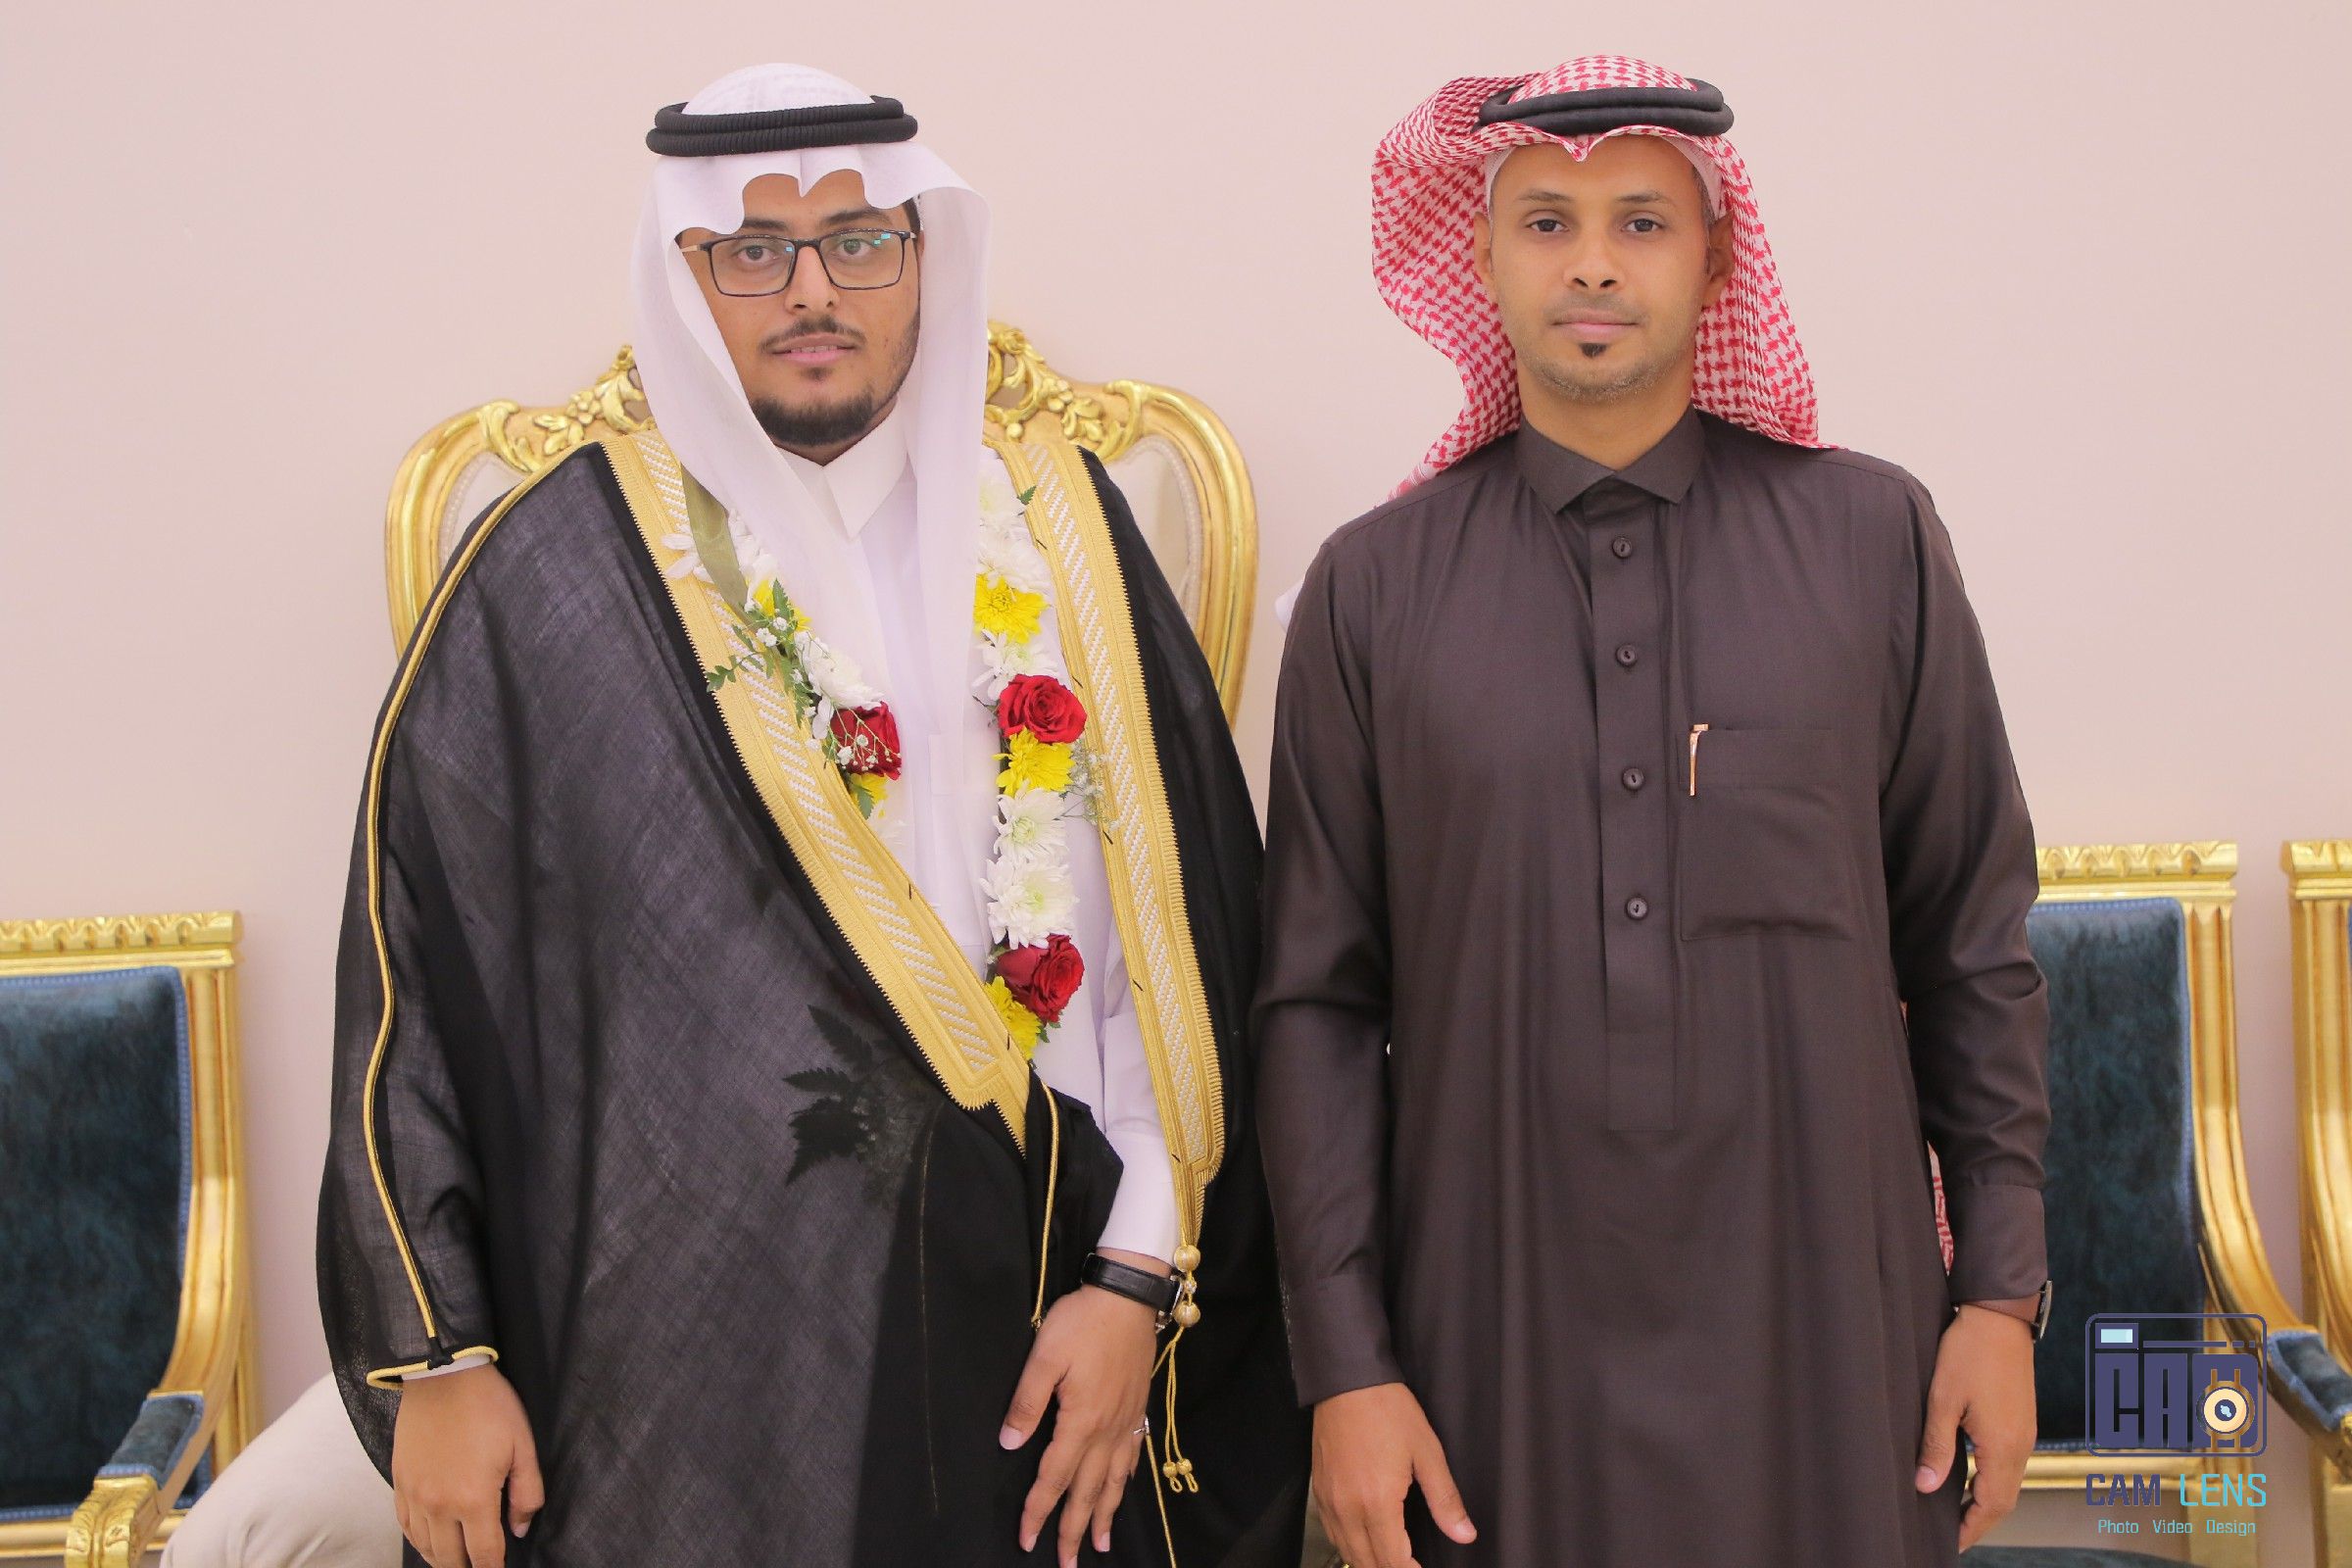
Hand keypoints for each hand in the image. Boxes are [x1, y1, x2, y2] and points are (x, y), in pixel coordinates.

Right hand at [391, 1363, 542, 1567]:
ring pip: (425, 1547)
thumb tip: (519, 1528)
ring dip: (442, 1559)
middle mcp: (438, 1506)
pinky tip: (430, 1542)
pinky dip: (419, 1541)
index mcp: (473, 1499)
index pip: (485, 1554)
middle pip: (451, 1559)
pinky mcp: (399, 1483)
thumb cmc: (489, 1407)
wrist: (443, 1375)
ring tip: (457, 1561)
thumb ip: (527, 1493)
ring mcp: (414, 1496)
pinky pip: (405, 1527)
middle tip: (480, 1566)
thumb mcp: (523, 1446)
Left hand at [1000, 1250, 1164, 1564]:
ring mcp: (1126, 1421)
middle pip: (1089, 1491)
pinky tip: (1121, 1491)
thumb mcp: (1044, 1356)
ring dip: (1105, 1515)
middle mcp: (1107, 1430)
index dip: (1039, 1511)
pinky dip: (1125, 1483)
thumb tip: (1009, 1445)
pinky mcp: (1138, 1408)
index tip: (1027, 1540)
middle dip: (1075, 1530)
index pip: (1055, 1477)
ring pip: (1114, 1481)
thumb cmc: (1082, 1322)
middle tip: (1067, 1564)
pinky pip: (1132, 1458)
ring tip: (1101, 1545)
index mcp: (1080, 1420)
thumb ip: (1026, 1403)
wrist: (1127, 1296)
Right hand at [1311, 1382, 1475, 1567]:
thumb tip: (1464, 1533)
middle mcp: (1348, 1508)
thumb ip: (1445, 1499)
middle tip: (1411, 1565)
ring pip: (1346, 1552)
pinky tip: (1363, 1540)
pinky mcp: (1320, 1490)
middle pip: (1367, 1563)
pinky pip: (1331, 1532)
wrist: (1347, 1379)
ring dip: (1369, 1562)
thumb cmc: (1387, 1409)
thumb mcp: (1427, 1451)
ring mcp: (1329, 1500)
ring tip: (1391, 1558)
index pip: (1393, 1561)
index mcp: (1377, 1502)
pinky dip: (1348, 1545)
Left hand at [1915, 1303, 2036, 1550]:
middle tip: (1952, 1534)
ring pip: (2009, 1483)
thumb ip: (1937, 1446)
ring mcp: (2025, 1432)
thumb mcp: (1943, 1399)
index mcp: (2002, 1446)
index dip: (1970, 1527)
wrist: (2000, 1316)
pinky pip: (2011, 1463)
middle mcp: (2021, 1445)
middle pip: (2004, 1500)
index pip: (1990, 1505)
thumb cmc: (1969, 1351)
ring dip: (1986, 1501)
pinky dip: (1993, 1480)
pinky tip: (1973, 1477)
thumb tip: (1927, 1486)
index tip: (1951, 1543)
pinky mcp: (2023, 1420)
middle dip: (1978, 1520)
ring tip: (1957, 1511)